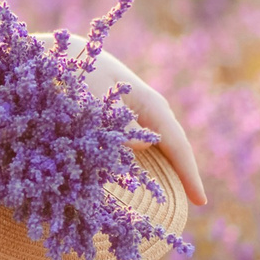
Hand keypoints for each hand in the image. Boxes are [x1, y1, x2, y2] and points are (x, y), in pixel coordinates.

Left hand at [86, 49, 208, 208]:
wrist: (59, 55)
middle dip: (183, 174)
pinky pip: (142, 144)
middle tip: (195, 204)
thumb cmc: (78, 74)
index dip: (189, 173)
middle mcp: (150, 110)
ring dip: (166, 169)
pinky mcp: (123, 118)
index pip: (177, 144)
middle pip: (173, 147)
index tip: (200, 201)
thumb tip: (142, 146)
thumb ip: (120, 125)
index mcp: (150, 104)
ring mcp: (138, 113)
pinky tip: (146, 176)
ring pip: (159, 147)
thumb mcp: (98, 99)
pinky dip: (147, 160)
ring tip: (174, 197)